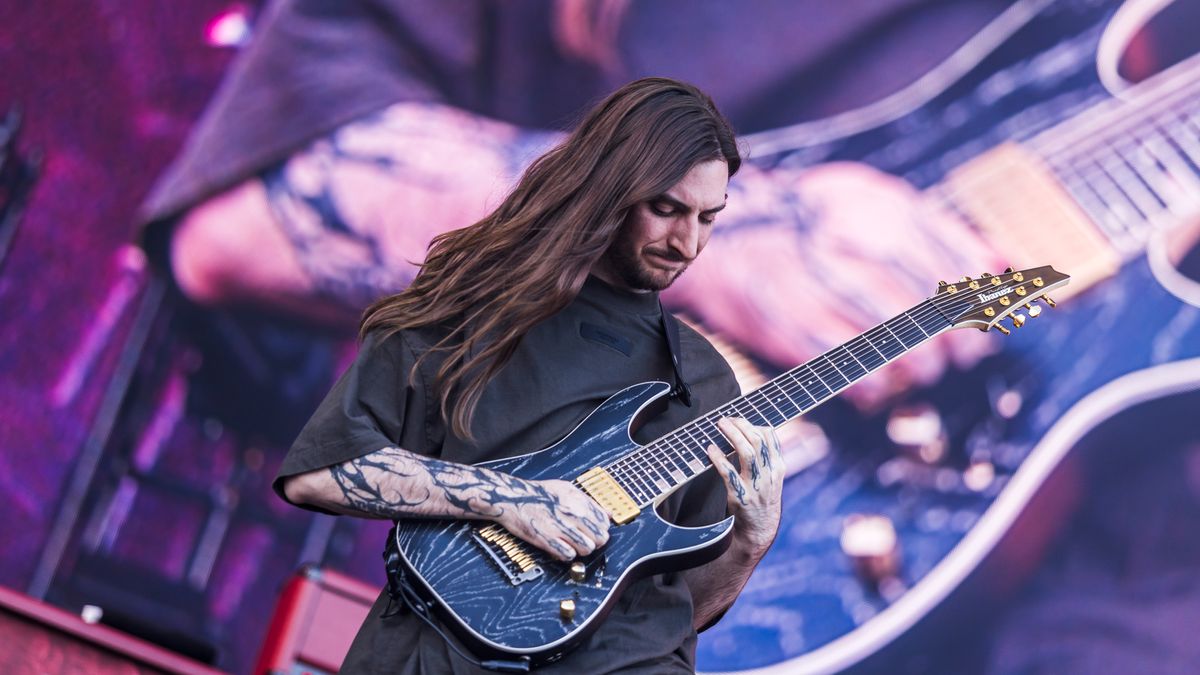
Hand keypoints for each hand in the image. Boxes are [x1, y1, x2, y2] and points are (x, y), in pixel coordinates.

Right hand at [493, 478, 611, 561]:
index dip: (600, 529)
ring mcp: (561, 527)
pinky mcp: (547, 539)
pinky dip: (566, 555)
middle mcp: (572, 513)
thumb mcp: (567, 489)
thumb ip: (589, 502)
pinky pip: (568, 555)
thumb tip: (608, 514)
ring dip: (581, 550)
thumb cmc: (539, 493)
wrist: (512, 498)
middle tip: (584, 540)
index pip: (604, 522)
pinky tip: (560, 548)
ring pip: (587, 549)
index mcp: (579, 500)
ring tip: (572, 545)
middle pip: (600, 538)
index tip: (592, 530)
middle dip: (594, 542)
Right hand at [669, 162, 1005, 408]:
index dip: (986, 300)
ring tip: (923, 367)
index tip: (997, 317)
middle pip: (935, 309)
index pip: (957, 264)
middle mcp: (852, 247)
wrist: (732, 239)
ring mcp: (820, 289)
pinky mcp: (792, 326)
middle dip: (959, 340)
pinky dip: (877, 384)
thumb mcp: (873, 199)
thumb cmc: (812, 221)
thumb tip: (1004, 263)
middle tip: (963, 351)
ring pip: (900, 345)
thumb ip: (938, 229)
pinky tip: (881, 382)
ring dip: (923, 366)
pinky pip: (853, 371)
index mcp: (879, 212)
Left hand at [706, 418, 785, 553]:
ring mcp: (755, 486)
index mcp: (778, 468)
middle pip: (758, 441)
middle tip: (726, 419)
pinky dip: (719, 458)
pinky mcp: (740, 496)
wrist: (760, 530)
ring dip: (732, 435)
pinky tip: (711, 449)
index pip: (770, 438)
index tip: (738, 420)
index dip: (753, 424)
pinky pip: (728, 473)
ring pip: (746, 453)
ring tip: (721, 426)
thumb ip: (765, 456)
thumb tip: (749, 431)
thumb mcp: (772, 477)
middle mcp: (769, 475)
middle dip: (741, 426)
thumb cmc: (762, 499)